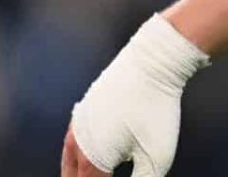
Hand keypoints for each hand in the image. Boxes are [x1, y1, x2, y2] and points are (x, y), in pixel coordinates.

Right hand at [61, 15, 207, 175]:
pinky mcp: (83, 113)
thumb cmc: (157, 110)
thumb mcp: (158, 156)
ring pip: (69, 165)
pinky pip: (74, 146)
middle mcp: (77, 145)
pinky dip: (80, 160)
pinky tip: (92, 164)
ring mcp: (77, 127)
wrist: (152, 63)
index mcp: (92, 161)